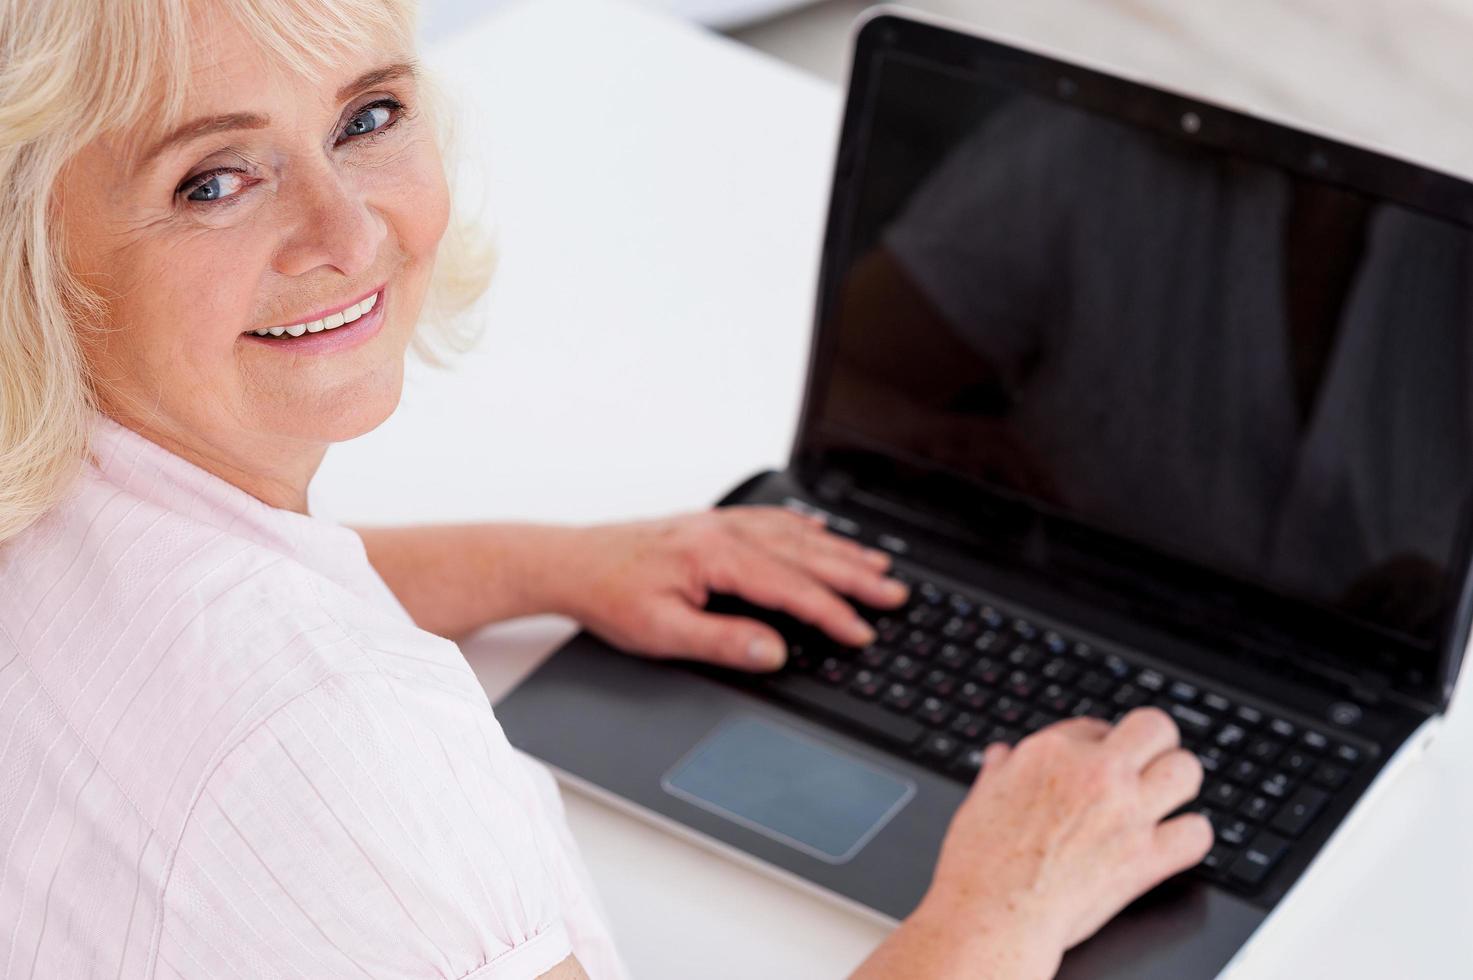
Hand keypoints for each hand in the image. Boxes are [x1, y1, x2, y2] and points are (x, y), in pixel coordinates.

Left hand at [544, 506, 908, 670]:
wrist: (571, 562)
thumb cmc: (609, 594)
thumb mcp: (662, 632)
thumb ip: (722, 641)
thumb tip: (773, 651)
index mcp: (717, 556)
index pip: (792, 588)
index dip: (833, 613)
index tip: (863, 632)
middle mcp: (725, 533)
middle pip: (806, 554)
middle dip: (855, 576)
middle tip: (895, 593)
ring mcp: (720, 524)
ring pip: (796, 534)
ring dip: (839, 550)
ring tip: (877, 564)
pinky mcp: (711, 524)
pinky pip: (773, 520)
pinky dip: (806, 528)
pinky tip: (820, 533)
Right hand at [855, 709, 1211, 978]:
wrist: (994, 914)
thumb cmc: (980, 862)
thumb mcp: (980, 799)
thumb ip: (999, 771)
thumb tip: (1003, 758)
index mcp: (1051, 752)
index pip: (1095, 726)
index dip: (1099, 744)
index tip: (1097, 761)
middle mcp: (1096, 773)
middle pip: (1155, 726)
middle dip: (1154, 742)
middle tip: (1147, 761)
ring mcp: (1127, 813)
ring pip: (1187, 770)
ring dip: (1178, 783)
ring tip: (1166, 796)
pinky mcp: (1147, 858)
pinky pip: (1198, 833)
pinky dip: (1189, 837)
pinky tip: (1173, 841)